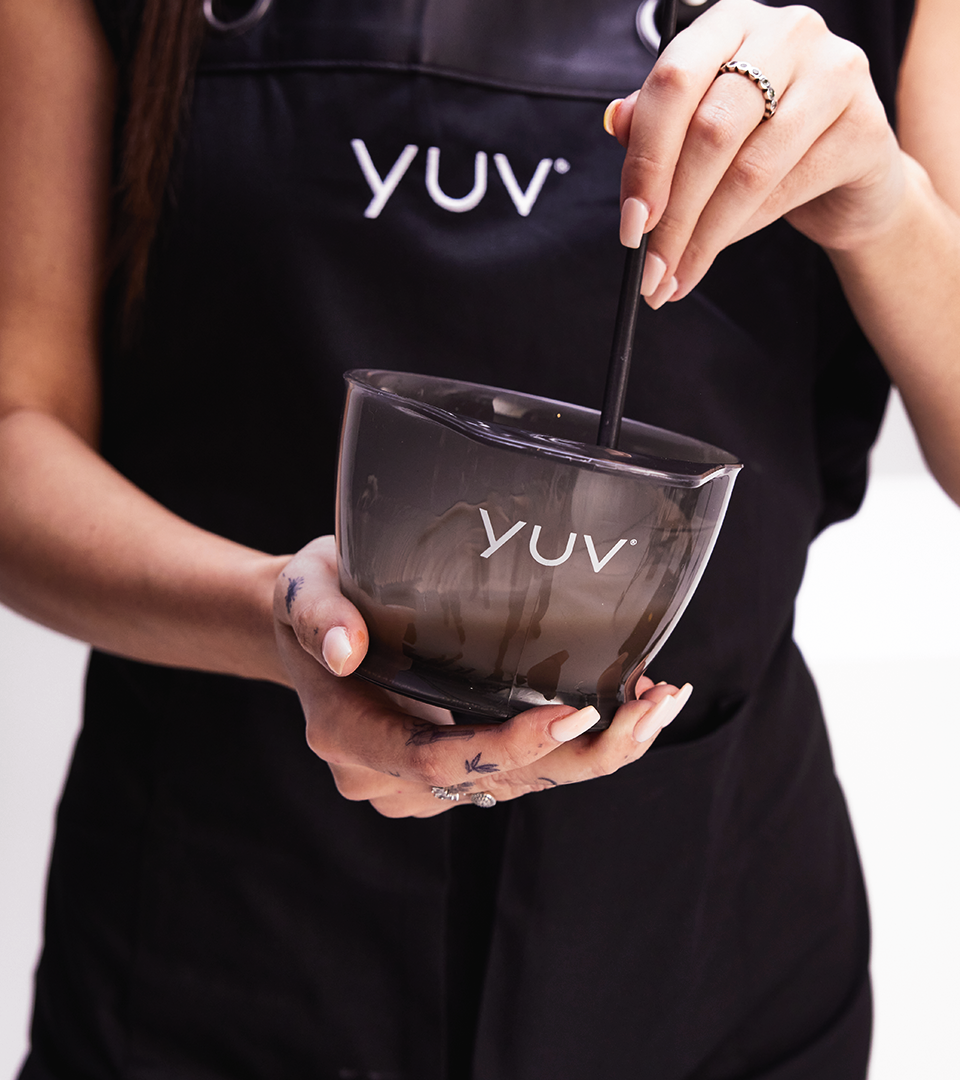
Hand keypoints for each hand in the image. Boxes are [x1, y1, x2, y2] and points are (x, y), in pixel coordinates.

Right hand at [273, 536, 691, 817]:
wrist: (315, 627)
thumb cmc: (315, 599)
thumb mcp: (305, 588)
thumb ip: (321, 615)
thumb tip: (345, 649)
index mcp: (350, 737)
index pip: (436, 760)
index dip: (509, 746)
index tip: (576, 713)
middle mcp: (387, 776)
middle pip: (496, 784)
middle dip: (582, 754)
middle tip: (650, 706)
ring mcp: (422, 782)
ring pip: (520, 785)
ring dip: (594, 752)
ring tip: (658, 701)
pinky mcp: (454, 771)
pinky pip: (522, 771)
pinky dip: (577, 746)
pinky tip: (626, 707)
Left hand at [605, 0, 905, 306]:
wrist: (846, 175)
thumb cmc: (762, 142)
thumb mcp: (701, 127)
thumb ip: (658, 124)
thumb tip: (615, 123)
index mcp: (731, 22)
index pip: (673, 82)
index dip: (646, 160)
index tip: (630, 222)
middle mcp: (786, 32)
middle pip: (710, 130)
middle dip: (673, 213)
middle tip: (650, 268)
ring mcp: (834, 73)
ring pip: (747, 170)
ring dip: (703, 237)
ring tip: (675, 276)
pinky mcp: (864, 126)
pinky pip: (785, 191)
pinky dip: (741, 232)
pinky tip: (714, 255)